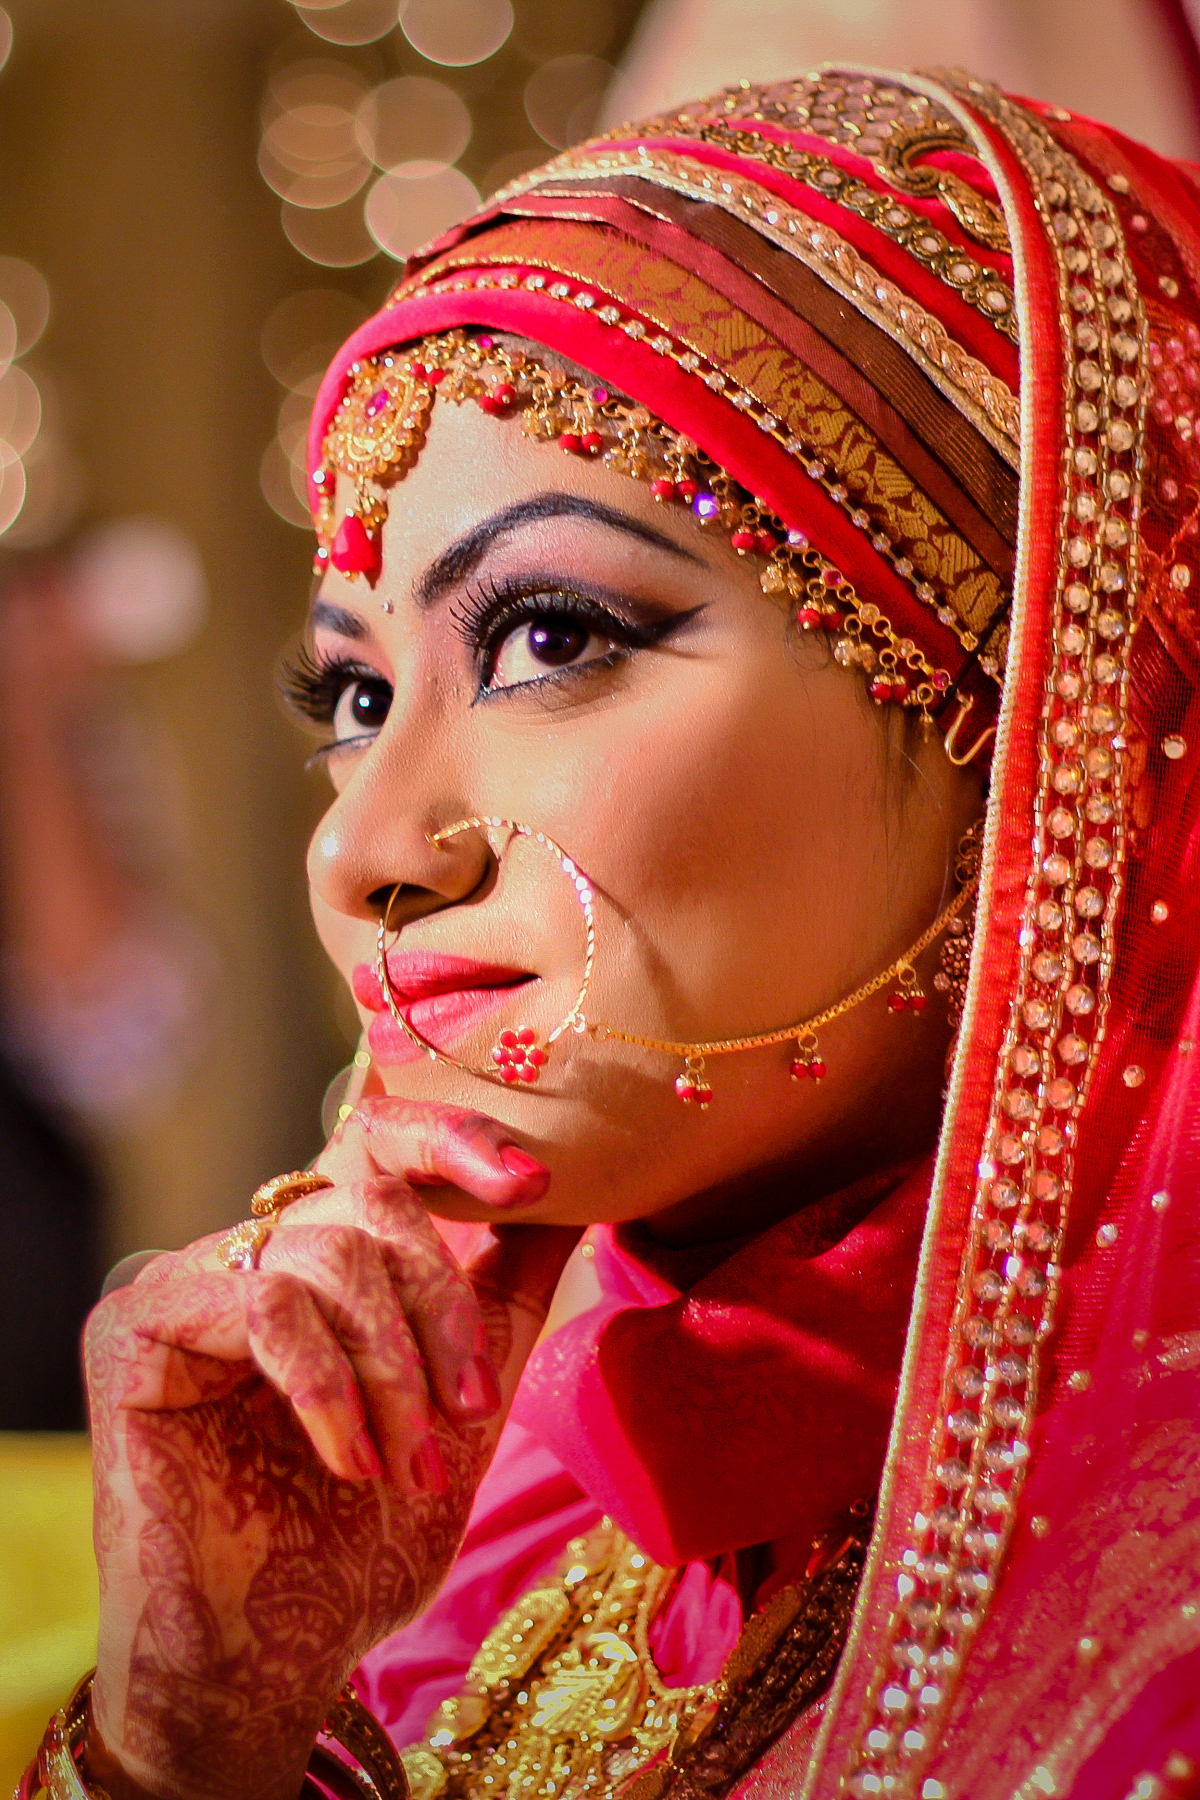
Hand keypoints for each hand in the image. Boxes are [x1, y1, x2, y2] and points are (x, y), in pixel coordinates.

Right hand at [83, 1098, 576, 1799]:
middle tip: (467, 1407)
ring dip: (395, 1369)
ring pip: (329, 1256)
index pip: (378, 1142)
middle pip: (373, 1202)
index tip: (535, 1184)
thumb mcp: (462, 1403)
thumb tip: (576, 1199)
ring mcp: (187, 1282)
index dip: (456, 1139)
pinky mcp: (136, 1327)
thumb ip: (503, 1295)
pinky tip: (350, 1462)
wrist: (270, 1659)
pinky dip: (329, 1388)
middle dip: (442, 1309)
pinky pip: (265, 1307)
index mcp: (318, 1255)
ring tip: (412, 1463)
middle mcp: (248, 1252)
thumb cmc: (360, 1540)